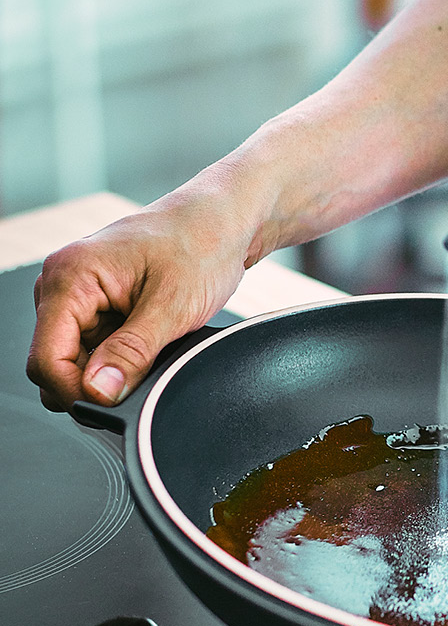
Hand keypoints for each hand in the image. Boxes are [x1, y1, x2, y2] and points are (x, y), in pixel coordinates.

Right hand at [26, 184, 258, 411]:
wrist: (225, 219)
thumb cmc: (202, 242)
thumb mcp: (172, 304)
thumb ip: (131, 352)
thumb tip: (98, 392)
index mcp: (69, 278)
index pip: (44, 360)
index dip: (75, 392)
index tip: (113, 406)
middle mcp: (64, 285)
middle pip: (57, 364)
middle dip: (96, 383)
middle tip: (145, 379)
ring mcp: (81, 297)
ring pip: (80, 360)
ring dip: (114, 370)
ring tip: (156, 351)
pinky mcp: (100, 306)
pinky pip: (99, 348)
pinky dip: (123, 358)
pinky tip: (153, 346)